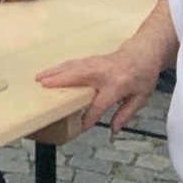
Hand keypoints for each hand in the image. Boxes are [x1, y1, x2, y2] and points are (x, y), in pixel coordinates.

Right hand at [35, 47, 160, 135]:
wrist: (143, 52)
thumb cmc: (143, 77)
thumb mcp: (141, 98)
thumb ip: (125, 114)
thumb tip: (112, 130)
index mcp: (117, 85)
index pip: (100, 104)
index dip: (90, 117)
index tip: (81, 127)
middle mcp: (104, 72)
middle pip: (78, 76)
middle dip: (60, 81)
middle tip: (43, 87)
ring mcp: (96, 63)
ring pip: (72, 67)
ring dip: (54, 71)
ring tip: (38, 78)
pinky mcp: (91, 59)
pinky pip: (73, 63)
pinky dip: (59, 67)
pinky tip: (49, 71)